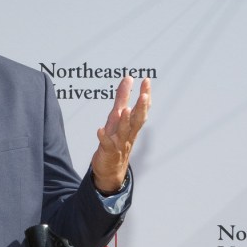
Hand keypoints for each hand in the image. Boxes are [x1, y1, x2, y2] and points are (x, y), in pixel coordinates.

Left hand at [90, 76, 150, 192]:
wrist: (110, 169)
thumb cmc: (115, 139)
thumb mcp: (118, 116)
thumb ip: (122, 97)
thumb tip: (128, 78)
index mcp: (132, 124)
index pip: (141, 108)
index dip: (145, 95)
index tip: (147, 80)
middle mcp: (128, 133)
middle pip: (137, 120)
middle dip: (141, 108)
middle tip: (144, 95)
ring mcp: (119, 143)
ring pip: (124, 132)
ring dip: (125, 121)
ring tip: (125, 110)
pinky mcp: (108, 151)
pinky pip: (106, 144)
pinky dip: (103, 137)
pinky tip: (99, 130)